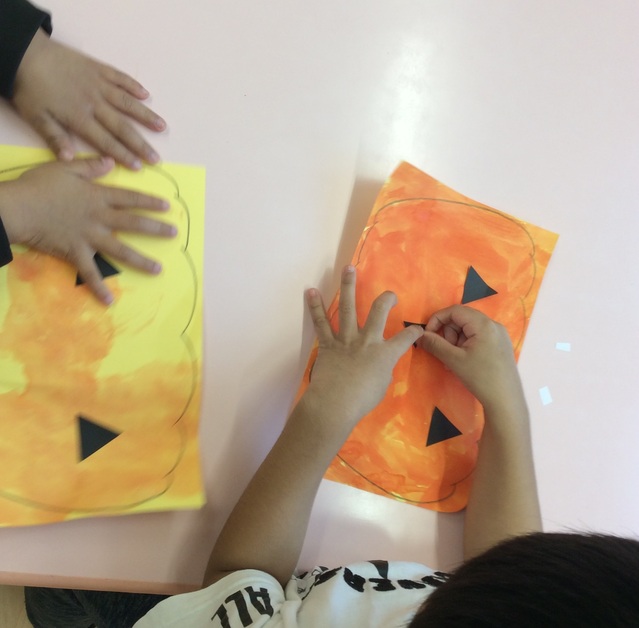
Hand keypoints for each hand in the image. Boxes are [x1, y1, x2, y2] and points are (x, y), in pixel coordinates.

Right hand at [0, 157, 174, 304]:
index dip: (150, 202)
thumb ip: (90, 166)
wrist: (16, 208)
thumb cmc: (38, 186)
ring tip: (159, 269)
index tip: (167, 206)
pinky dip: (99, 288)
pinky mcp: (76, 253)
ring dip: (141, 261)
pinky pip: (90, 274)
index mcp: (98, 196)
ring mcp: (89, 237)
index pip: (130, 198)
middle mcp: (99, 218)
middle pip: (133, 224)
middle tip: (174, 233)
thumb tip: (110, 162)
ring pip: (121, 251)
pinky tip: (110, 301)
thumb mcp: (64, 168)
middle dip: (156, 229)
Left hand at [12, 29, 165, 168]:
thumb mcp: (36, 117)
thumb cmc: (29, 88)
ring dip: (145, 115)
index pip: (106, 141)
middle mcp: (94, 103)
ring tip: (162, 126)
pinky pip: (119, 77)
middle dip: (140, 144)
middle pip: (122, 127)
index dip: (123, 155)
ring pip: (127, 102)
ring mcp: (98, 84)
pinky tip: (146, 95)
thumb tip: (69, 159)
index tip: (138, 167)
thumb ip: (54, 138)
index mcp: (79, 117)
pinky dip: (133, 86)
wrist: (25, 53)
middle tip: (156, 157)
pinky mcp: (98, 68)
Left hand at [303, 265, 423, 428]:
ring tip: (348, 268)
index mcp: (385, 354)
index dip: (414, 333)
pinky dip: (315, 306)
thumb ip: (382, 370)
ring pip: (348, 307)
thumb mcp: (382, 386)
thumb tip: (379, 364)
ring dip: (348, 286)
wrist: (335, 403)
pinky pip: (320, 322)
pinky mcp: (328, 344)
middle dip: (386, 299)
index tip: (418, 330)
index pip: (406, 338)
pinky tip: (311, 291)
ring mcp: (346, 339)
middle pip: (379, 311)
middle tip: (390, 294)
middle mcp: (367, 340)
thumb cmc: (362, 400)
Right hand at [417, 305, 521, 411]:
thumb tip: (419, 335)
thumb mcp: (453, 360)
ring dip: (456, 341)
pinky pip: (478, 337)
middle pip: (462, 318)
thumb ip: (435, 344)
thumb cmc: (480, 377)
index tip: (428, 335)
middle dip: (448, 332)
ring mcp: (499, 335)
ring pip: (469, 329)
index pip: (455, 310)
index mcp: (483, 324)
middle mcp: (493, 325)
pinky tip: (463, 361)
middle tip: (444, 351)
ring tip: (453, 361)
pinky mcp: (501, 345)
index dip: (437, 319)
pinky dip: (466, 345)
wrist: (505, 400)